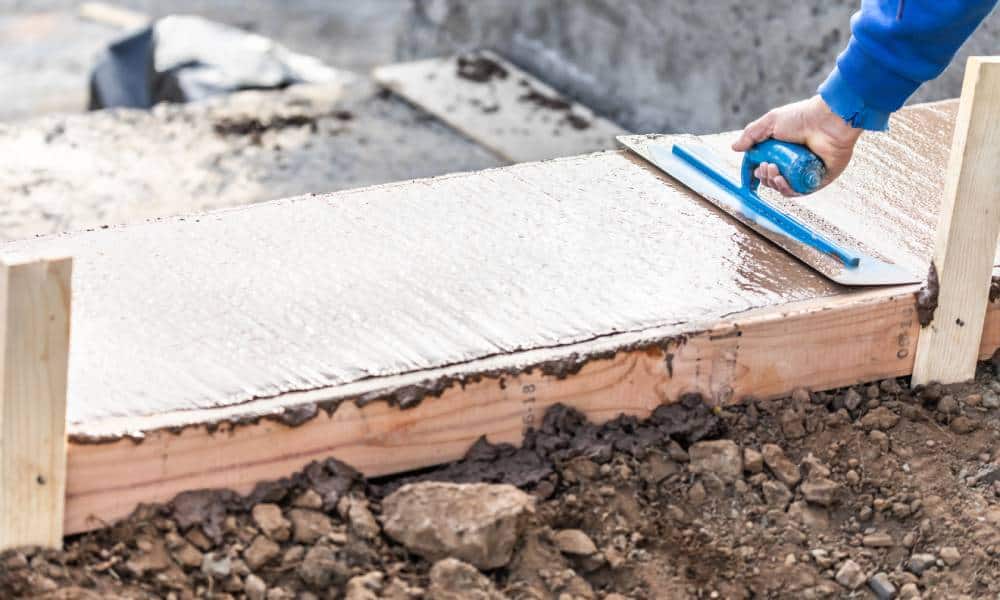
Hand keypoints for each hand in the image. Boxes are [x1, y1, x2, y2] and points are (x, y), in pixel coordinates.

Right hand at [732, 95, 863, 195]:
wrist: (828, 119)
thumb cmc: (802, 117)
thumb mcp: (770, 122)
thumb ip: (751, 134)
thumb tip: (735, 148)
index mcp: (782, 149)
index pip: (764, 166)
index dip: (754, 173)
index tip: (747, 178)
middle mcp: (794, 162)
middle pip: (772, 179)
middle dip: (764, 176)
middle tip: (765, 165)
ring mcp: (806, 172)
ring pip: (783, 187)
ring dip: (773, 182)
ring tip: (773, 169)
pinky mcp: (819, 179)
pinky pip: (799, 191)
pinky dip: (787, 189)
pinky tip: (781, 180)